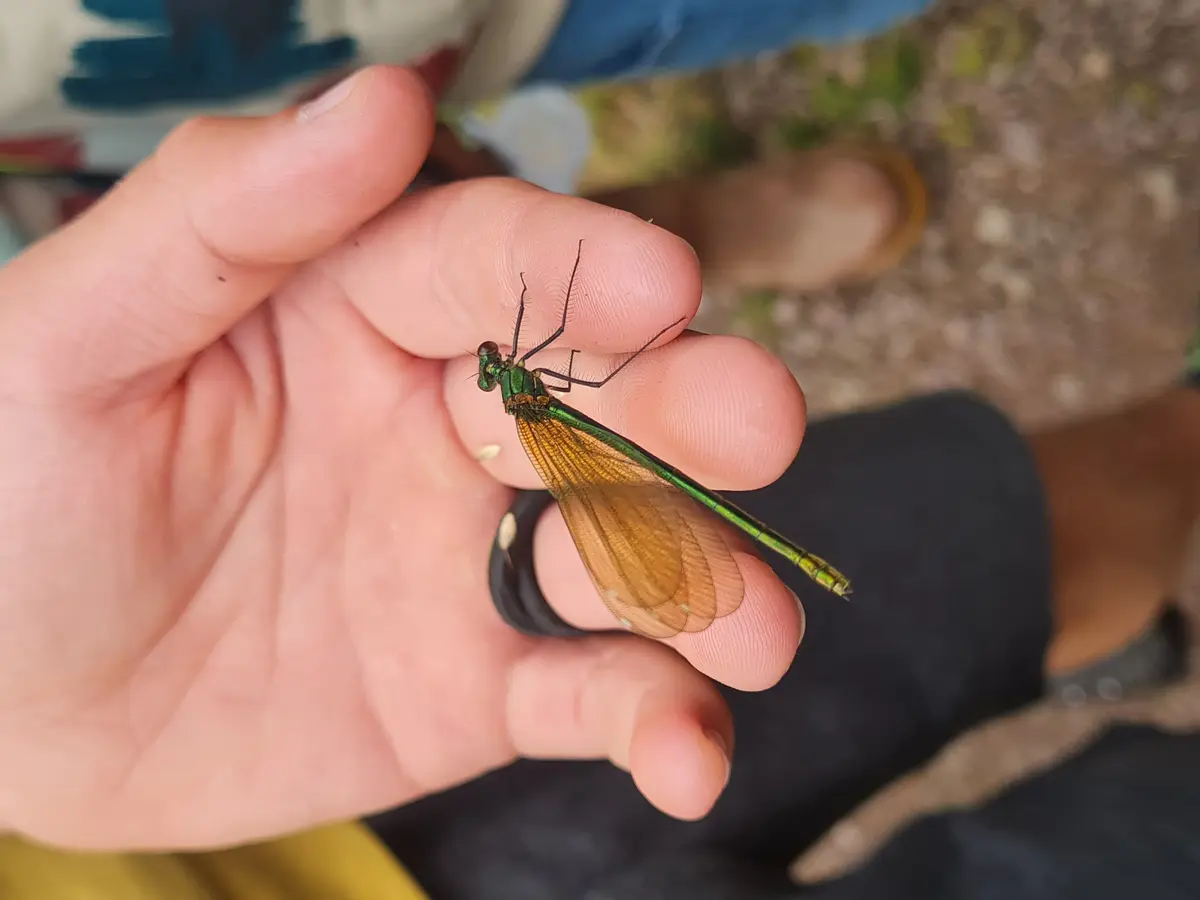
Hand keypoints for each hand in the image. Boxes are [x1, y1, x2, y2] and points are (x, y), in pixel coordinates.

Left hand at [0, 67, 807, 850]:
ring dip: (703, 583)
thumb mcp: (73, 335)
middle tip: (758, 420)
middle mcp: (442, 423)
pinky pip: (584, 696)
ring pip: (619, 554)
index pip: (492, 262)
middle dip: (684, 408)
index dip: (577, 265)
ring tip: (756, 629)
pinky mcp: (475, 687)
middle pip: (594, 399)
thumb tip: (386, 99)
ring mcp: (468, 559)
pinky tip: (686, 757)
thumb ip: (226, 214)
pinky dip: (652, 722)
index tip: (658, 283)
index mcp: (360, 309)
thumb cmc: (9, 491)